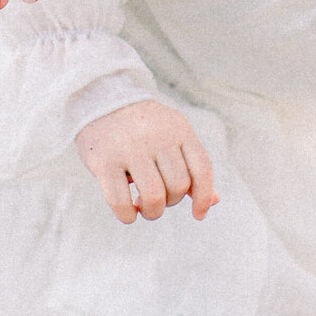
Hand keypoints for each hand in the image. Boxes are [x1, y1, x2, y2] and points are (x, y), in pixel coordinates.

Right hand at [76, 99, 218, 223]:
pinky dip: (127, 215)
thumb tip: (214, 201)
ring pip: (154, 196)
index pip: (202, 169)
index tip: (198, 214)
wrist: (102, 99)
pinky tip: (128, 213)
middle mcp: (157, 138)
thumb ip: (192, 166)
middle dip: (170, 202)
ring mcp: (130, 149)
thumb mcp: (173, 136)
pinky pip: (120, 201)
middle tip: (158, 200)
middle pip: (178, 186)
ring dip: (152, 211)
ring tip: (143, 207)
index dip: (203, 197)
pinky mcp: (104, 162)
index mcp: (179, 130)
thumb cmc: (143, 128)